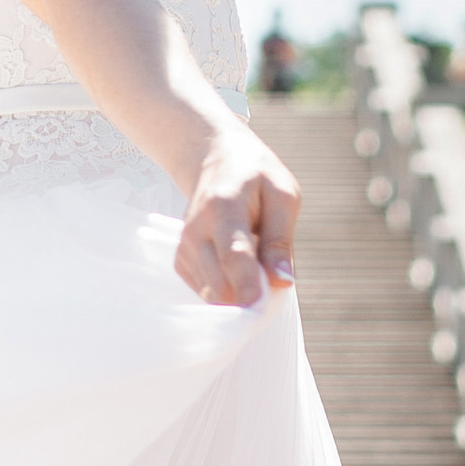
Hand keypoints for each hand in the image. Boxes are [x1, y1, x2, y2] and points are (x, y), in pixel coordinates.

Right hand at [176, 126, 298, 306]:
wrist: (216, 159)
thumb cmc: (256, 178)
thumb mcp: (283, 195)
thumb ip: (281, 239)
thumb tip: (281, 281)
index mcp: (223, 207)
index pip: (233, 256)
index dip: (247, 286)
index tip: (260, 306)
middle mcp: (196, 230)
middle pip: (219, 283)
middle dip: (249, 297)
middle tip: (272, 284)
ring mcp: (185, 247)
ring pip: (212, 294)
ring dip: (239, 293)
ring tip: (256, 266)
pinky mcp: (182, 260)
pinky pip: (206, 292)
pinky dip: (226, 290)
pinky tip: (238, 269)